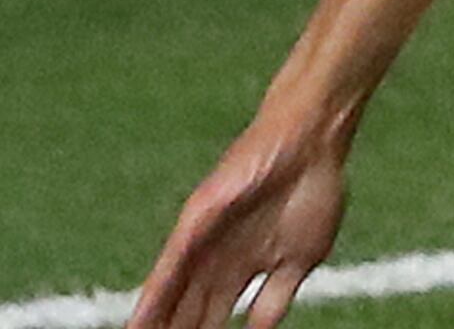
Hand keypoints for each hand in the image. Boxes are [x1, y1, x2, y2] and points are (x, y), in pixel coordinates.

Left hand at [130, 128, 347, 328]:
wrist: (311, 143)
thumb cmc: (313, 191)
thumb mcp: (300, 259)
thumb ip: (276, 299)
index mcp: (242, 269)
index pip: (212, 318)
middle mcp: (217, 259)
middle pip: (187, 314)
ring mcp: (205, 242)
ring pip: (171, 297)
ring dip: (156, 326)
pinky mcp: (197, 221)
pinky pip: (170, 266)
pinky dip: (155, 297)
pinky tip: (140, 322)